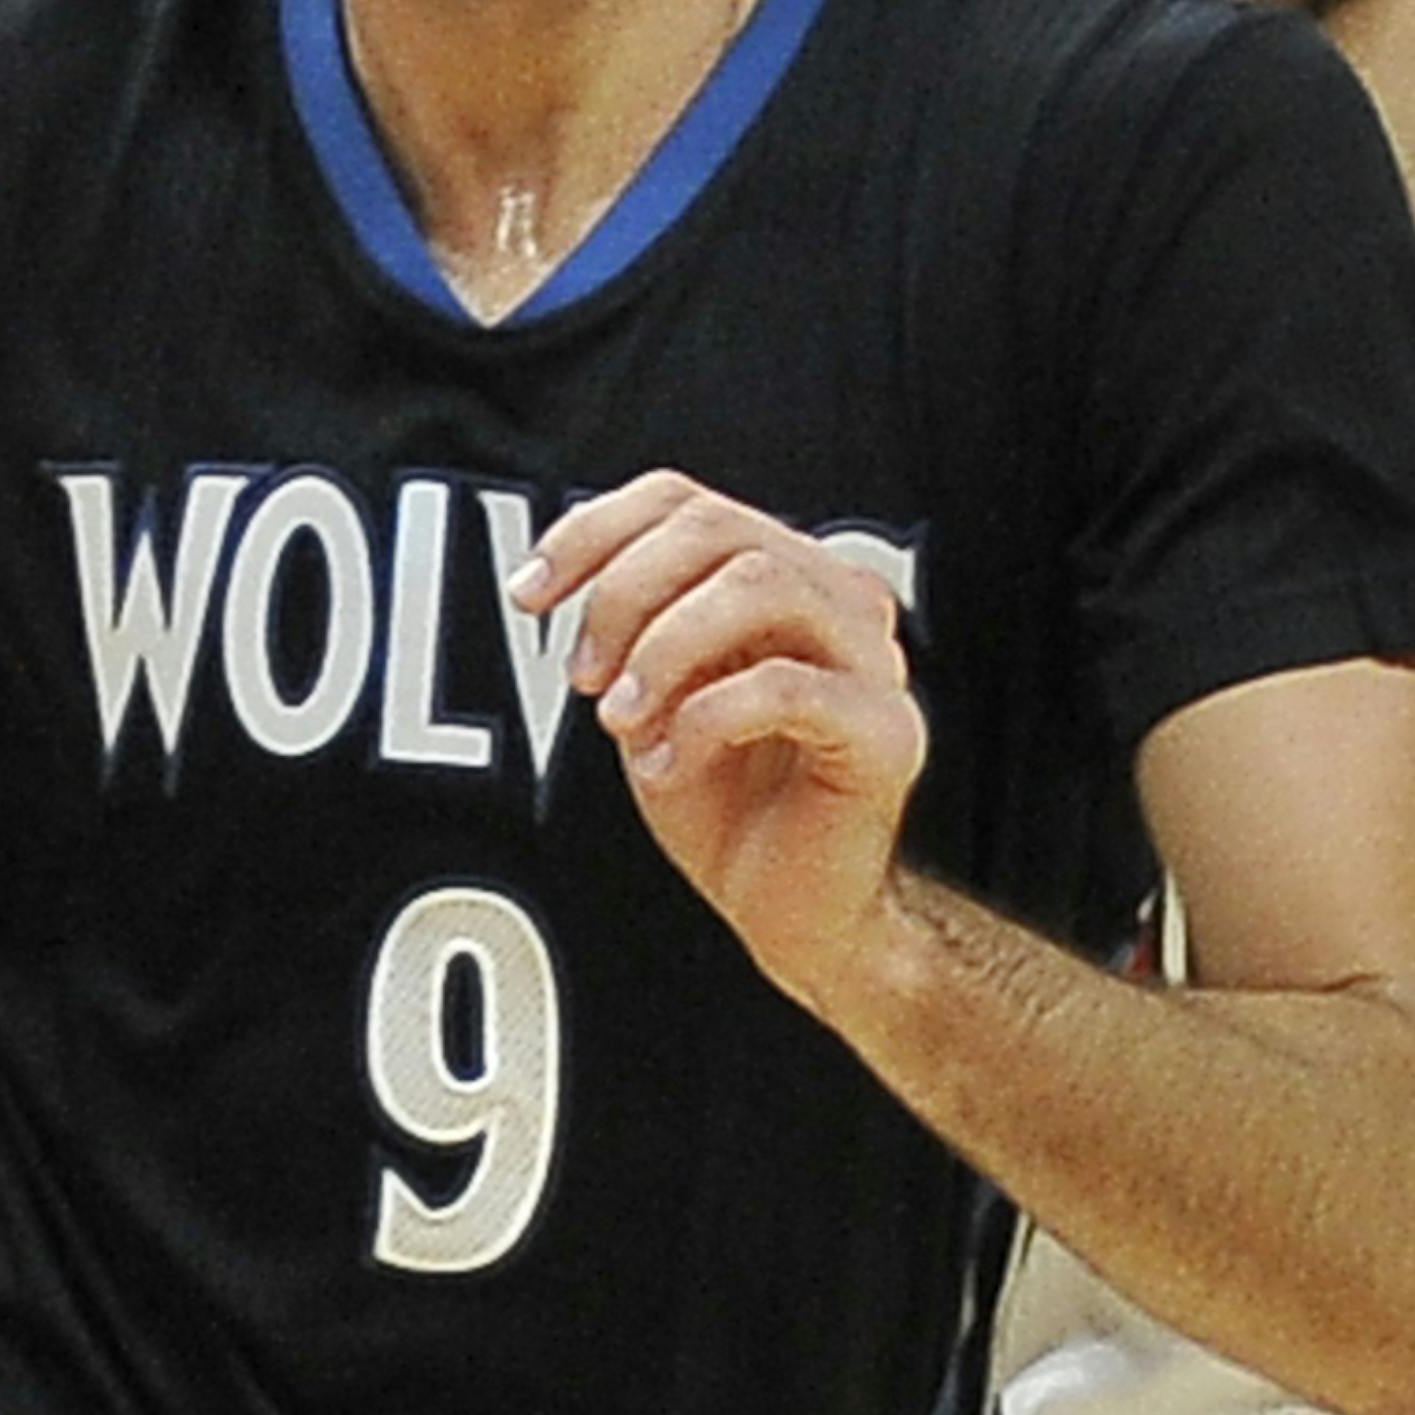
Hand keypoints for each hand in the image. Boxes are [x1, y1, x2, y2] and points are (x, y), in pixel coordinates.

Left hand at [513, 472, 927, 1015]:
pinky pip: (785, 687)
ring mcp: (873, 661)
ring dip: (664, 649)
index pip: (684, 501)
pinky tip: (669, 766)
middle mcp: (839, 600)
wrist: (793, 912)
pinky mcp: (886, 730)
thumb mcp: (652, 695)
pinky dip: (704, 720)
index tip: (528, 597)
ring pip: (758, 586)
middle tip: (583, 677)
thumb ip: (633, 624)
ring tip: (623, 719)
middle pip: (717, 531)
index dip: (593, 533)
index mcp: (784, 575)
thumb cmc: (728, 803)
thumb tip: (568, 574)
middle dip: (623, 596)